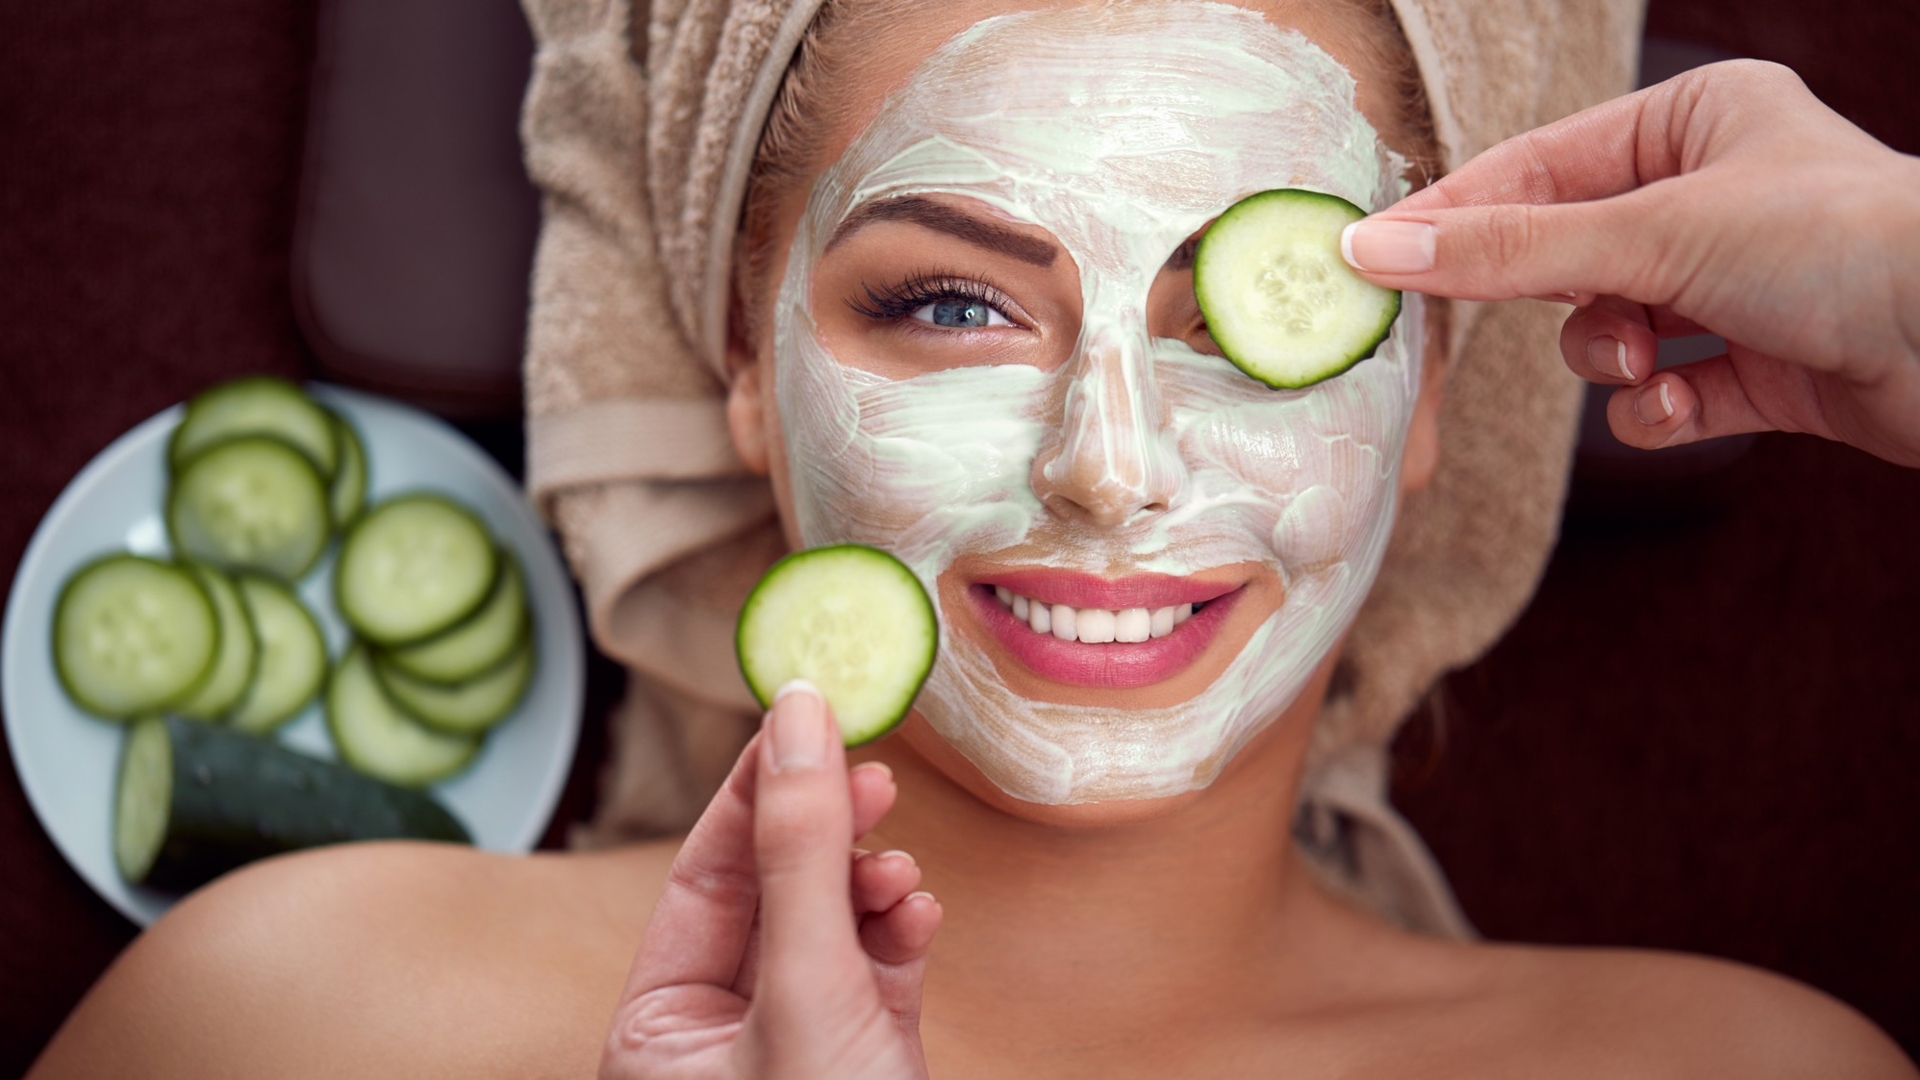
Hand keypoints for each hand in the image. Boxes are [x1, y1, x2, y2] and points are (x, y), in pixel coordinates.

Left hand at [601, 682, 941, 1079]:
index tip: (807, 714)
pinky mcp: (862, 1048)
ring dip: (873, 882)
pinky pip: (875, 964)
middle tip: (872, 776)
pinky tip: (920, 913)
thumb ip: (802, 856)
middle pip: (771, 888)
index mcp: (659, 1029)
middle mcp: (718, 1032)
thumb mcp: (807, 990)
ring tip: (901, 869)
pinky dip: (900, 930)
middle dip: (827, 834)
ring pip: (829, 922)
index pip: (703, 873)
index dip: (757, 790)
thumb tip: (800, 720)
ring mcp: (794, 1040)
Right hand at [1340, 60, 1919, 467]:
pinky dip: (1657, 408)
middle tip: (1491, 322)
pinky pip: (1657, 393)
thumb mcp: (1655, 233)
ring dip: (1610, 357)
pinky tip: (1684, 403)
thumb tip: (1380, 250)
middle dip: (1553, 300)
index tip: (1374, 259)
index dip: (1454, 216)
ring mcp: (1733, 285)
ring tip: (1650, 359)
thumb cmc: (1839, 247)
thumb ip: (1509, 252)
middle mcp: (1712, 194)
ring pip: (1603, 330)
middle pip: (1564, 254)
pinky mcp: (1756, 367)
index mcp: (1694, 121)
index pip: (1536, 168)